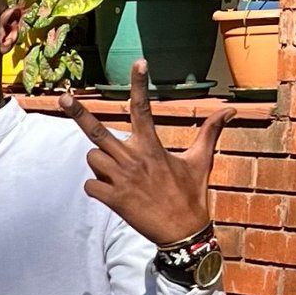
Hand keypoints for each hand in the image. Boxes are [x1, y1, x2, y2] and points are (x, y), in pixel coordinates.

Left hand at [58, 59, 234, 245]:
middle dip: (78, 113)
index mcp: (151, 146)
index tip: (139, 62)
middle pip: (97, 131)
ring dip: (99, 163)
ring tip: (119, 174)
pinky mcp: (113, 199)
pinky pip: (90, 186)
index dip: (140, 84)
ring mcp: (120, 179)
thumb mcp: (201, 160)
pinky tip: (111, 192)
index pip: (143, 108)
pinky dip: (96, 188)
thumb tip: (232, 109)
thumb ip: (209, 131)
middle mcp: (133, 159)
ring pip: (93, 159)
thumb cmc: (191, 193)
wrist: (183, 231)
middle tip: (63, 98)